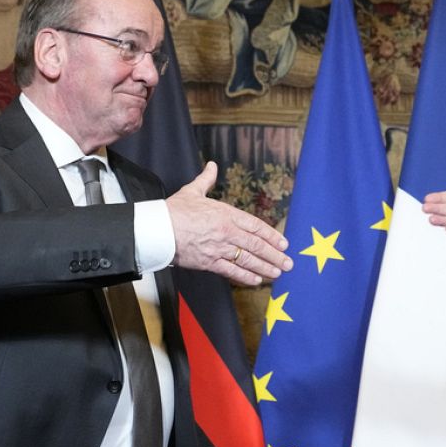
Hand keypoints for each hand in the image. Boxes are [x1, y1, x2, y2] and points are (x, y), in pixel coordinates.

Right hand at [166, 162, 292, 284]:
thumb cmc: (173, 210)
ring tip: (278, 272)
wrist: (157, 230)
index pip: (255, 226)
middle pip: (256, 245)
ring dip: (265, 267)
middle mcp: (226, 232)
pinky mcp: (208, 262)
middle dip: (274, 254)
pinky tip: (257, 280)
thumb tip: (211, 166)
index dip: (272, 235)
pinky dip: (245, 276)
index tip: (284, 243)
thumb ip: (206, 180)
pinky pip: (231, 270)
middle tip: (288, 262)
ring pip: (247, 259)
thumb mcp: (192, 191)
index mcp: (225, 214)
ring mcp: (219, 248)